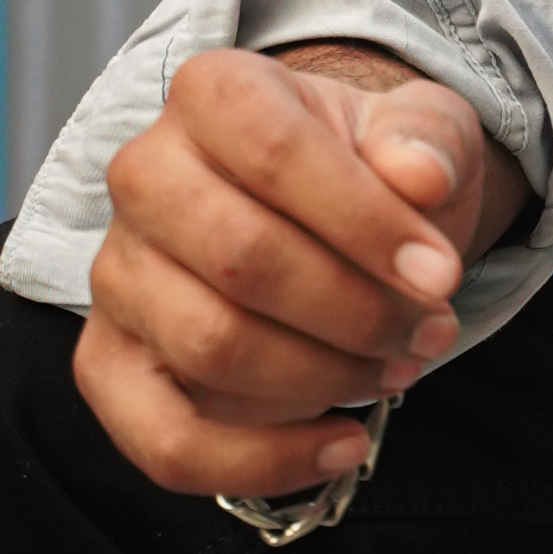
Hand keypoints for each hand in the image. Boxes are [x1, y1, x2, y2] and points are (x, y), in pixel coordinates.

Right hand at [74, 41, 535, 498]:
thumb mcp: (421, 133)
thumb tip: (418, 176)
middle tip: (430, 330)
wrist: (330, 218)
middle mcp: (144, 174)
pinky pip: (163, 439)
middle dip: (358, 311)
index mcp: (212, 93)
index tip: (442, 276)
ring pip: (211, 345)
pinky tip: (340, 445)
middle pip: (243, 258)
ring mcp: (117, 274)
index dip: (366, 224)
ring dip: (325, 375)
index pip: (276, 155)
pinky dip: (260, 461)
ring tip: (396, 369)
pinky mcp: (110, 364)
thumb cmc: (372, 170)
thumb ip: (427, 140)